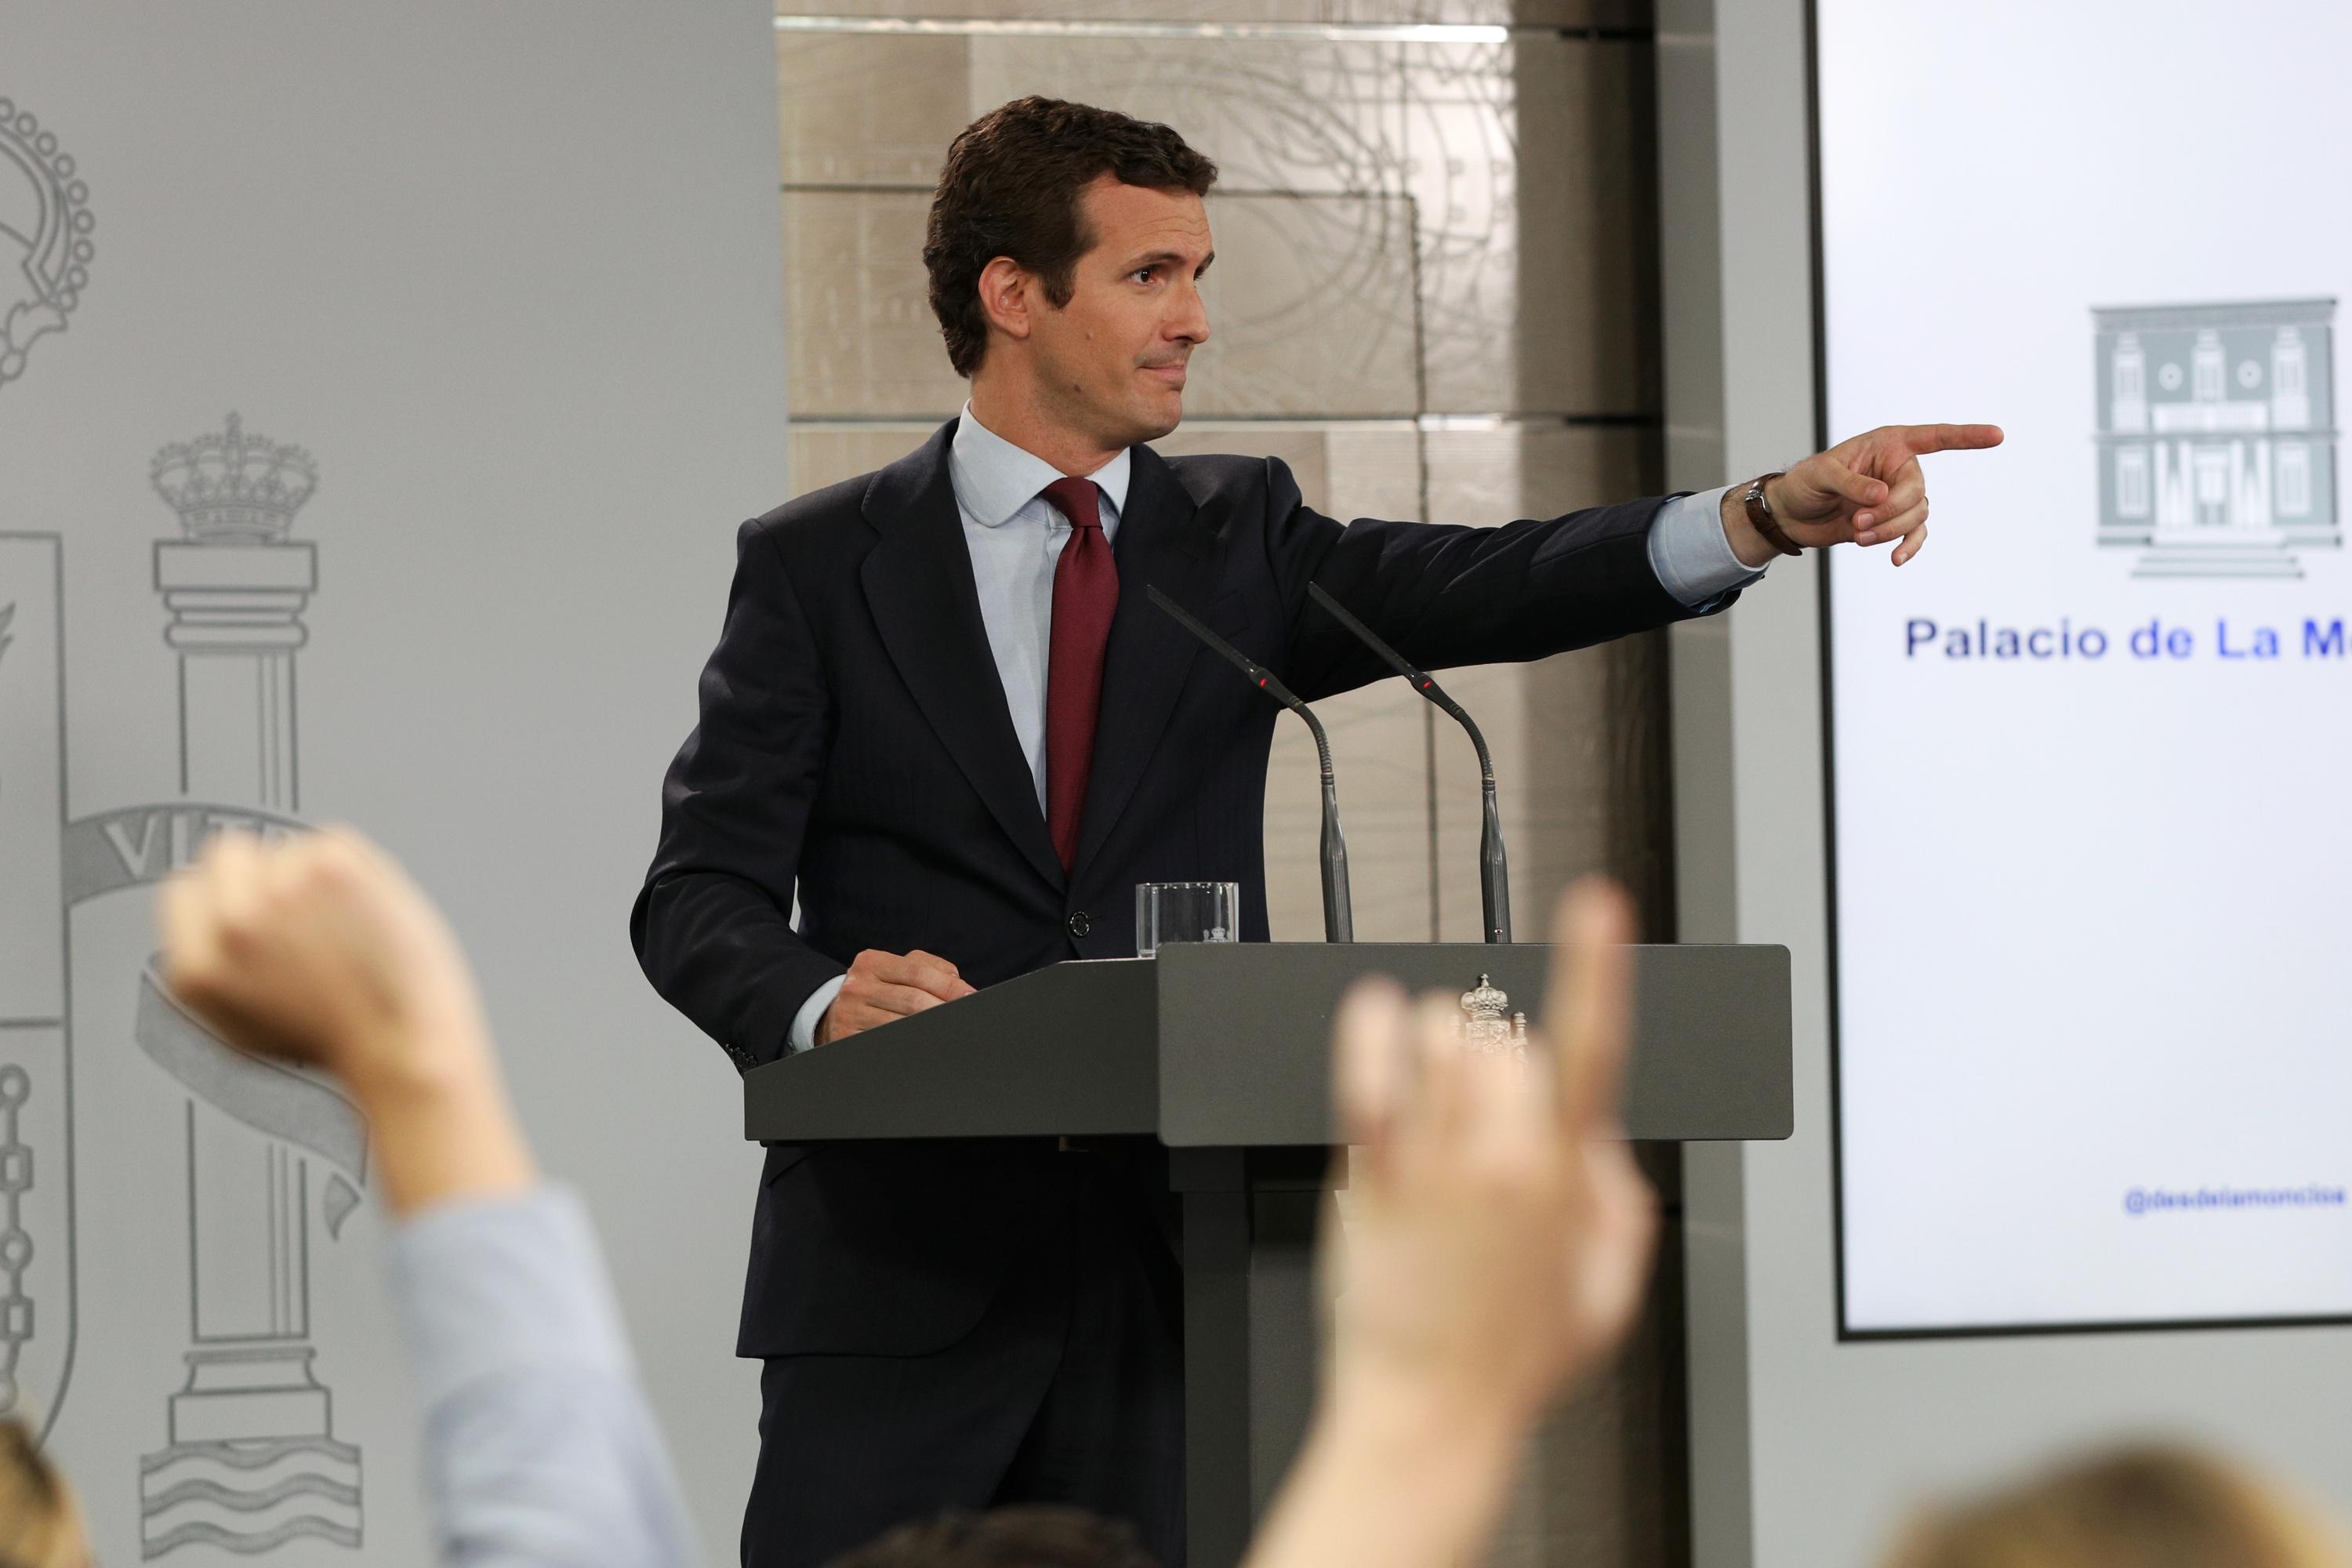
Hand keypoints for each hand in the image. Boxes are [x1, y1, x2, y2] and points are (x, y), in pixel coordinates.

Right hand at [158, 826, 532, 1215]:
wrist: (403, 1047)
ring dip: (315, 875)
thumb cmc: (339, 1045)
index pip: (184, 886)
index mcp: (197, 967)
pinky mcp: (331, 868)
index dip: (222, 894)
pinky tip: (369, 913)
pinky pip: (337, 842)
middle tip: (307, 920)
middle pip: (230, 851)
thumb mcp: (239, 1027)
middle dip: (263, 875)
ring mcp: (281, 889)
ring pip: (288, 846)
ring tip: (346, 931)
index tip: (253, 905)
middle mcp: (231, 922)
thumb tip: (203, 924)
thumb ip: (211, 970)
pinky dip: (359, 867)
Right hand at [815, 948, 976, 1044]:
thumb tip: (961, 988)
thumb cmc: (879, 990)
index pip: (919, 973)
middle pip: (913, 1001)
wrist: (834, 1013)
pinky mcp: (847, 1038)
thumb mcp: (897, 970)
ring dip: (930, 1029)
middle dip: (943, 1010)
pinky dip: (910, 1043)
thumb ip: (931, 969)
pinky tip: (926, 1043)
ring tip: (950, 1030)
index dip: (949, 986)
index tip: (971, 996)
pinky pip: (887, 1041)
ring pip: (902, 1025)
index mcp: (871, 962)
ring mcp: (849, 1013)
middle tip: (964, 1017)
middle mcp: (857, 986)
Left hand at [1322, 878, 1656, 1436]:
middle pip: (1503, 1034)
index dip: (1598, 967)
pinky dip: (1365, 1029)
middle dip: (1501, 1051)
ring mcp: (1427, 1162)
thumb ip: (1622, 1198)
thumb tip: (1599, 1135)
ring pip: (1435, 1032)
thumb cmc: (1511, 1360)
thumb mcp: (1612, 1292)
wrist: (1427, 1412)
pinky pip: (1363, 1072)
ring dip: (1439, 1040)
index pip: (1592, 1049)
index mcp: (1564, 1180)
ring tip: (1438, 1089)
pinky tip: (1370, 1018)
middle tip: (1492, 1103)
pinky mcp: (1367, 1172)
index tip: (1598, 904)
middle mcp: (1496, 1158)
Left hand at [1724, 422, 2003, 567]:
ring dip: (1890, 530)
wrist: (1791, 514)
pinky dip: (1909, 547)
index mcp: (1888, 444)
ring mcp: (1897, 496)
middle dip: (1891, 512)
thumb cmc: (1804, 483)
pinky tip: (1896, 560)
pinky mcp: (1892, 522)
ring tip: (1858, 536)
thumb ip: (1852, 484)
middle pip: (1917, 492)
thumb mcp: (1821, 476)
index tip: (1997, 436)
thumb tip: (1882, 496)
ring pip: (1916, 516)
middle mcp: (1899, 468)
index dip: (1966, 437)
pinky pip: (1915, 534)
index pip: (1934, 437)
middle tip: (1858, 524)